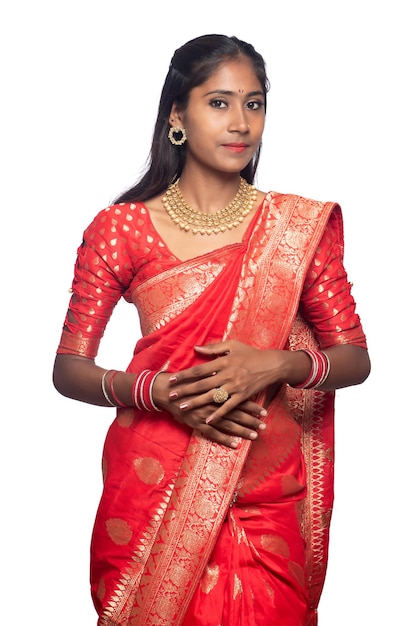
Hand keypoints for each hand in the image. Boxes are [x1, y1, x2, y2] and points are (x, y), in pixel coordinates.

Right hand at [153, 370, 266, 448]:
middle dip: (252, 420)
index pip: (239, 399)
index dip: (252, 406)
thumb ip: (216, 371)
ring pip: (228, 424)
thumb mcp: (202, 371)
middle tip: (264, 426)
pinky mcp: (198, 423)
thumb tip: (229, 371)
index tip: (264, 411)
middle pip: (237, 413)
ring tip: (255, 436)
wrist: (167, 391)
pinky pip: (213, 434)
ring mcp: (206, 415)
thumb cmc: (185, 380)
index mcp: (218, 390)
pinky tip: (235, 445)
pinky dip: (224, 439)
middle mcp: (214, 403)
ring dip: (242, 431)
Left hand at [162, 339, 283, 422]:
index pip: (199, 369)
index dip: (184, 375)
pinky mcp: (242, 396)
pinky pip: (228, 407)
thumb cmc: (250, 353)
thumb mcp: (232, 345)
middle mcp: (227, 375)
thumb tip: (195, 348)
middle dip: (185, 391)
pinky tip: (207, 420)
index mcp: (223, 362)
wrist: (271, 365)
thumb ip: (213, 348)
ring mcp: (235, 387)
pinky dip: (218, 415)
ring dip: (196, 403)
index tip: (171, 379)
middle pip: (201, 384)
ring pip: (211, 397)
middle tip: (170, 396)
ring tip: (182, 408)